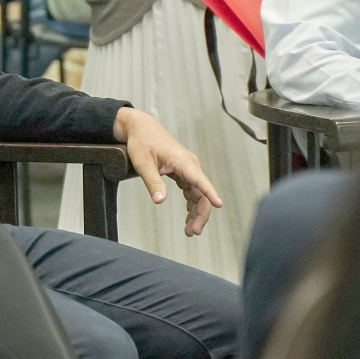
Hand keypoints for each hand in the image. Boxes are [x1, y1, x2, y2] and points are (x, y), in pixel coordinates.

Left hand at [113, 107, 222, 236]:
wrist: (141, 127)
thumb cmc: (142, 141)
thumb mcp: (143, 163)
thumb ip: (153, 182)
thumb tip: (160, 200)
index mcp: (183, 161)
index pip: (200, 180)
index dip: (210, 193)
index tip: (219, 205)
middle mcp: (190, 165)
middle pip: (202, 193)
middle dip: (200, 213)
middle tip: (192, 231)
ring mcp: (188, 168)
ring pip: (198, 193)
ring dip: (196, 212)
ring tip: (189, 230)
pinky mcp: (183, 170)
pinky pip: (192, 190)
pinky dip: (191, 203)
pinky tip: (188, 216)